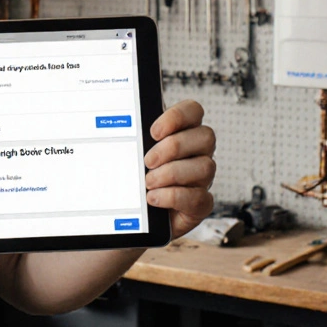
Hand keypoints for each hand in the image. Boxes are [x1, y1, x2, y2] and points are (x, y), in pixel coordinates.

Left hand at [144, 100, 215, 238]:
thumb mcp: (133, 153)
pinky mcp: (201, 205)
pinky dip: (172, 196)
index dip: (177, 117)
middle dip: (174, 147)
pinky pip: (198, 198)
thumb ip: (135, 138)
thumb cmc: (135, 177)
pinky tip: (153, 198)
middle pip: (205, 137)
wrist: (135, 215)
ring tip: (148, 182)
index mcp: (183, 132)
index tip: (153, 132)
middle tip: (147, 161)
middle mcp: (198, 153)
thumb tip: (121, 127)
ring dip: (172, 173)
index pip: (193, 111)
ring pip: (205, 167)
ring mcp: (202, 179)